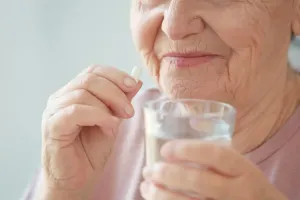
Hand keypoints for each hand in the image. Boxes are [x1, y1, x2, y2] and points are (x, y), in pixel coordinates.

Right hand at [41, 65, 141, 197]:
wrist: (77, 179)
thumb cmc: (91, 151)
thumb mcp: (112, 121)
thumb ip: (120, 101)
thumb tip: (136, 81)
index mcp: (74, 93)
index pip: (93, 71)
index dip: (115, 75)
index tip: (133, 85)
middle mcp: (61, 98)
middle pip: (89, 78)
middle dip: (115, 92)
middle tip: (129, 110)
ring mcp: (53, 111)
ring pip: (83, 93)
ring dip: (108, 105)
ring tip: (119, 121)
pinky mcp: (52, 126)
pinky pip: (76, 111)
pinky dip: (97, 115)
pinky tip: (108, 126)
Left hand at [141, 140, 286, 199]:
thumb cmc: (244, 183)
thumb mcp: (239, 165)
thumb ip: (216, 152)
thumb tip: (184, 126)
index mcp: (244, 169)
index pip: (216, 155)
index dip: (188, 150)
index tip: (165, 149)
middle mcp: (238, 191)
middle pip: (199, 181)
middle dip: (168, 174)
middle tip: (149, 169)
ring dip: (162, 195)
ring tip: (145, 186)